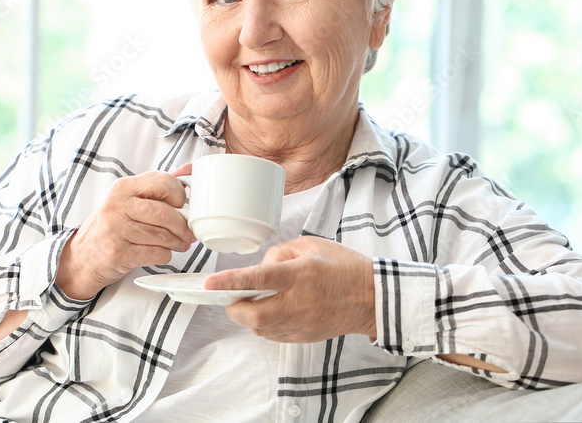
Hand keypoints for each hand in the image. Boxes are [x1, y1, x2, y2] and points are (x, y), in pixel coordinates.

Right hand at [56, 167, 195, 300]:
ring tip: (180, 244)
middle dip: (182, 225)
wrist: (84, 255)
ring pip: (161, 236)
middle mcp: (117, 205)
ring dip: (177, 242)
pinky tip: (163, 252)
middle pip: (163, 213)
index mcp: (123, 188)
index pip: (163, 182)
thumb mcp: (129, 199)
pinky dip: (165, 254)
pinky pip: (154, 253)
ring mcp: (116, 230)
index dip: (179, 195)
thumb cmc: (112, 225)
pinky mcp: (118, 253)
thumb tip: (187, 169)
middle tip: (188, 232)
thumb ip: (157, 186)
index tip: (183, 206)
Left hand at [203, 236, 376, 342]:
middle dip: (233, 308)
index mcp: (299, 275)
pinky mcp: (304, 336)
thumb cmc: (343, 267)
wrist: (372, 298)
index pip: (257, 279)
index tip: (209, 283)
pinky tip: (270, 311)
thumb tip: (260, 267)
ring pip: (260, 328)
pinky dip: (264, 325)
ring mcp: (301, 323)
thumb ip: (280, 253)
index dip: (230, 281)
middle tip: (229, 298)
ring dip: (248, 316)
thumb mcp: (310, 245)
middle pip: (253, 314)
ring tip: (252, 302)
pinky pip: (273, 335)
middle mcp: (298, 302)